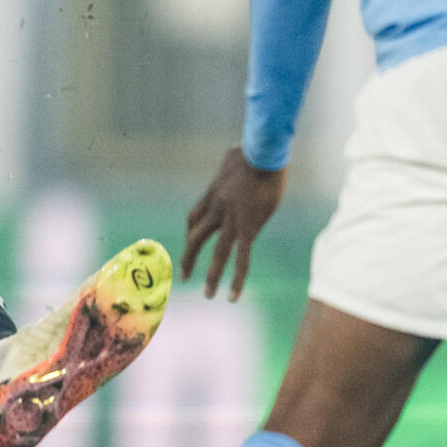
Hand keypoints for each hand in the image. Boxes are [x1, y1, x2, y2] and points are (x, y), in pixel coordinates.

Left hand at [182, 147, 286, 300]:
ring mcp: (231, 221)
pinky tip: (233, 295)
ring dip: (211, 276)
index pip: (193, 218)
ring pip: (217, 253)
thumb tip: (236, 151)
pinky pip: (241, 259)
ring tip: (208, 295)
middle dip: (189, 258)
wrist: (262, 153)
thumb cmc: (253, 151)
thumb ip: (230, 162)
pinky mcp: (249, 229)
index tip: (190, 244)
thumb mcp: (234, 156)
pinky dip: (237, 279)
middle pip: (196, 238)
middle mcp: (217, 210)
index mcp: (212, 195)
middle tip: (184, 276)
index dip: (190, 234)